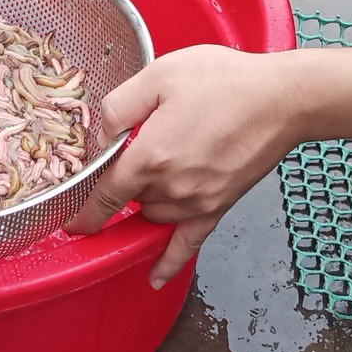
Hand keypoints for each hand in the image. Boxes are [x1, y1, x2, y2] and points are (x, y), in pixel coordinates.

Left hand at [64, 45, 303, 287]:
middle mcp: (171, 187)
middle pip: (129, 201)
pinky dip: (168, 262)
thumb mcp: (160, 74)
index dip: (82, 211)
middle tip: (128, 158)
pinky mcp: (219, 206)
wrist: (282, 99)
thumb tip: (101, 134)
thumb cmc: (225, 81)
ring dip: (145, 204)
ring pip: (154, 216)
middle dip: (123, 186)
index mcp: (151, 155)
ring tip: (152, 179)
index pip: (104, 194)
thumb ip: (120, 105)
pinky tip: (156, 277)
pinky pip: (188, 244)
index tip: (69, 221)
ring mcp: (197, 202)